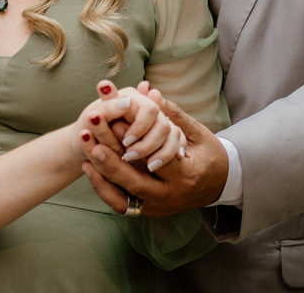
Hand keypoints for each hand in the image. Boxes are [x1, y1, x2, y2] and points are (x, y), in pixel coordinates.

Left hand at [82, 92, 226, 217]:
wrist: (219, 186)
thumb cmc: (209, 154)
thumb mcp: (196, 132)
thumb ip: (173, 114)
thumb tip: (150, 92)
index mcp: (187, 175)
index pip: (157, 158)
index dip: (135, 138)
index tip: (116, 119)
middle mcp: (171, 195)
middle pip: (136, 182)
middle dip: (111, 160)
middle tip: (92, 139)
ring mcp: (158, 206)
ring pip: (124, 196)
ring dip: (102, 175)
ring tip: (85, 151)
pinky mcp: (147, 211)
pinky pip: (120, 204)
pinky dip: (103, 187)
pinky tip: (88, 166)